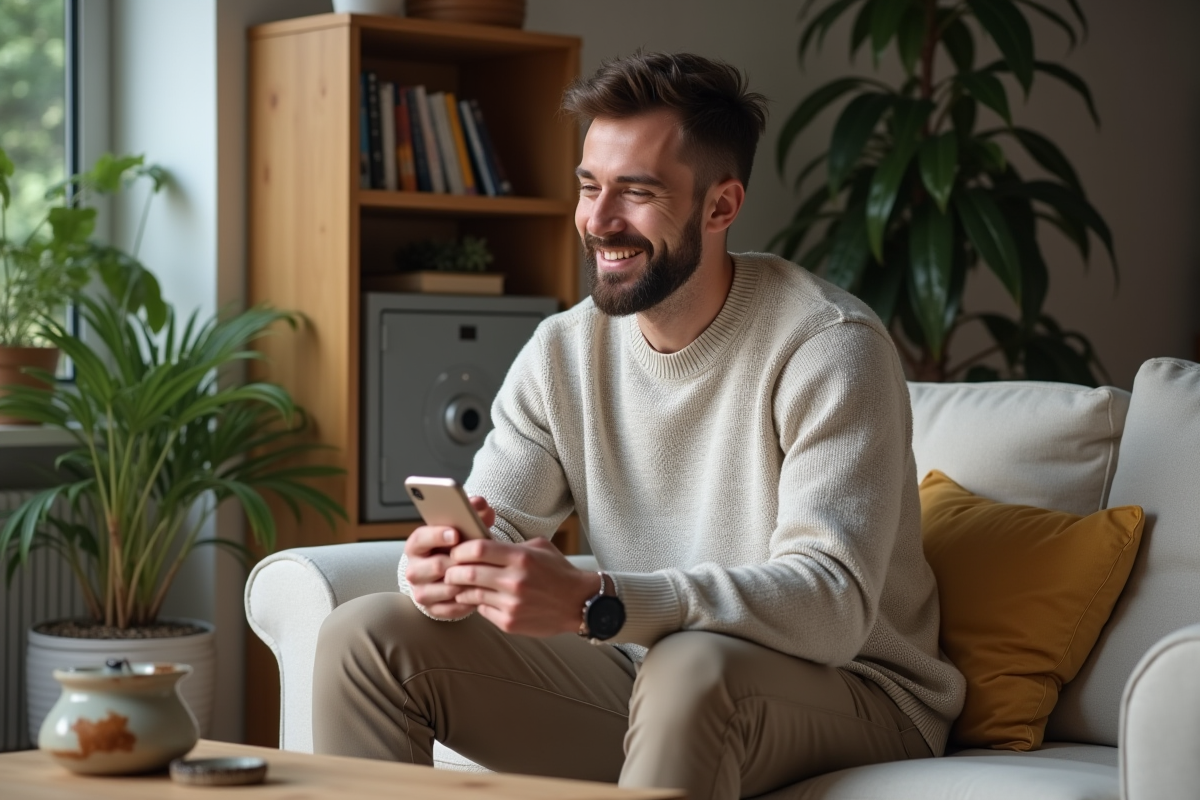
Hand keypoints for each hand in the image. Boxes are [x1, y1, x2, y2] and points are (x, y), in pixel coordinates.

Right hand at [403, 496, 496, 618]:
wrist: (453, 572)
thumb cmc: (459, 546)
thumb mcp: (464, 527)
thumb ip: (472, 512)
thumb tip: (480, 503)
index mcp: (417, 545)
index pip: (420, 538)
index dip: (437, 535)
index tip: (455, 534)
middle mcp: (414, 569)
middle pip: (433, 566)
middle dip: (456, 563)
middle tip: (474, 560)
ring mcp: (421, 590)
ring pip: (440, 589)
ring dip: (462, 584)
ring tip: (480, 577)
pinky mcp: (432, 609)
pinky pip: (448, 608)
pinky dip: (465, 602)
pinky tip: (478, 594)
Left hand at [443, 536, 598, 636]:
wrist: (580, 602)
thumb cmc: (558, 571)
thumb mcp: (538, 548)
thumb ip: (510, 546)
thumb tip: (479, 543)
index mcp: (521, 558)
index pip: (478, 549)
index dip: (461, 549)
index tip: (457, 551)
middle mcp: (515, 581)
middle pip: (468, 572)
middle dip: (454, 570)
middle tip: (450, 569)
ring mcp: (512, 604)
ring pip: (471, 594)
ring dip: (461, 589)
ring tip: (460, 585)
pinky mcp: (510, 622)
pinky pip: (482, 611)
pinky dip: (477, 604)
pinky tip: (479, 599)